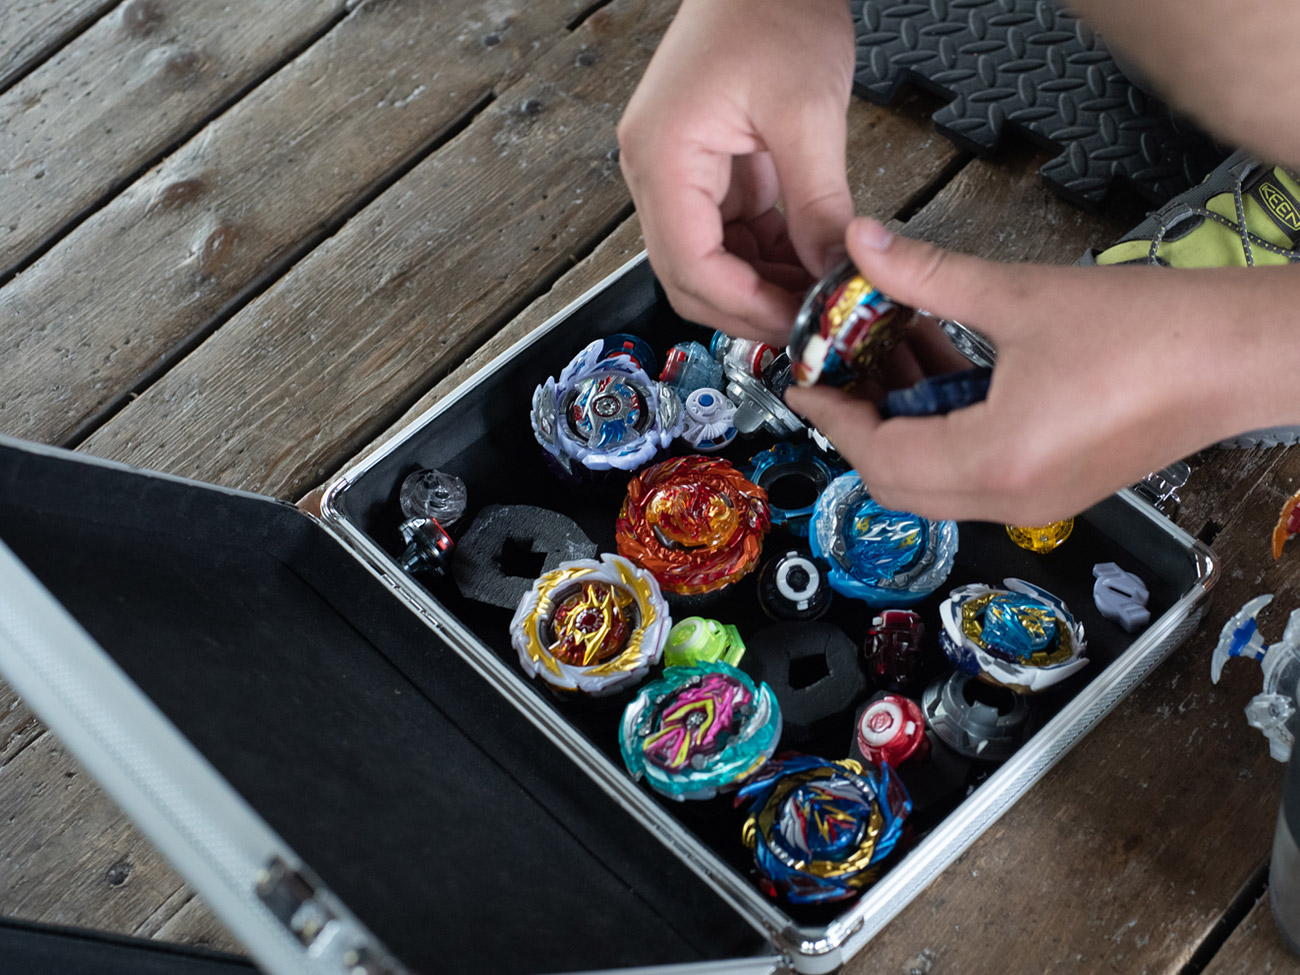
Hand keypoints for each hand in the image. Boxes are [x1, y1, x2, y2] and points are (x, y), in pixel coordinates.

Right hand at [617, 0, 855, 344]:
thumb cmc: (769, 9)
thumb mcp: (806, 110)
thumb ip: (818, 202)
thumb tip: (832, 269)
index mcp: (663, 158)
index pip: (690, 264)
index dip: (744, 305)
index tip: (796, 322)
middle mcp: (657, 172)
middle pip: (689, 276)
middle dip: (748, 307)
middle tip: (807, 325)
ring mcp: (679, 174)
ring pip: (711, 264)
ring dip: (761, 286)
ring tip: (817, 296)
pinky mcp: (707, 172)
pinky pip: (730, 237)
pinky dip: (767, 259)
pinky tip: (807, 265)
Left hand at [786, 217, 1299, 522]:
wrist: (1242, 355)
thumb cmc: (1151, 333)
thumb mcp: (1020, 296)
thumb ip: (927, 275)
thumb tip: (861, 244)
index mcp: (995, 461)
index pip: (879, 456)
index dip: (834, 417)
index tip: (806, 380)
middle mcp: (1011, 499)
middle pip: (898, 482)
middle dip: (860, 426)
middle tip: (841, 370)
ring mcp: (1035, 500)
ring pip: (934, 481)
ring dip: (902, 426)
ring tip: (888, 357)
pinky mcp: (1054, 486)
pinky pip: (972, 472)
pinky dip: (942, 430)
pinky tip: (940, 367)